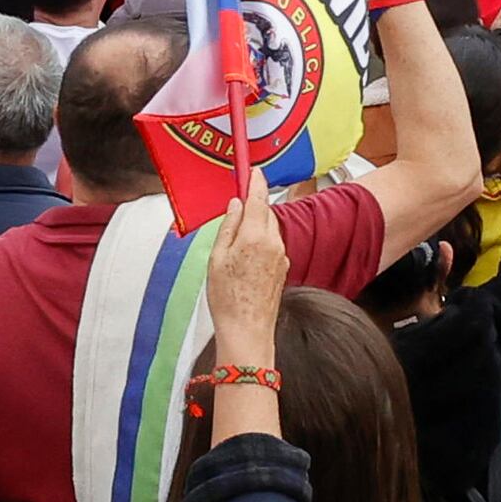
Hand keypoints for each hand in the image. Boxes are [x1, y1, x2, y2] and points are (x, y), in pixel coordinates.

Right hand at [203, 188, 285, 369]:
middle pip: (266, 213)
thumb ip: (228, 227)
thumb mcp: (217, 258)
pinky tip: (245, 258)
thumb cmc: (228, 298)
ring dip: (256, 226)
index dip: (256, 182)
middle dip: (254, 207)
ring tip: (235, 242)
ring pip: (270, 229)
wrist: (248, 330)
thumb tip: (235, 206)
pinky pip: (272, 245)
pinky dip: (260, 242)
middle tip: (236, 207)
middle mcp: (274, 243)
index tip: (254, 171)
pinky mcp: (283, 268)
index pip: (259, 199)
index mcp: (256, 236)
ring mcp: (281, 256)